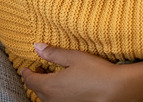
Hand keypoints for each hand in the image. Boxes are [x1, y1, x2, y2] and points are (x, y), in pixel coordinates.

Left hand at [21, 43, 142, 101]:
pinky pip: (57, 101)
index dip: (26, 72)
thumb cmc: (96, 72)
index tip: (26, 67)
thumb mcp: (73, 57)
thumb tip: (37, 47)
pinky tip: (65, 86)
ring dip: (45, 87)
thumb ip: (53, 53)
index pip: (30, 80)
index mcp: (50, 85)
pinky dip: (55, 94)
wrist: (116, 90)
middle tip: (40, 68)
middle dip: (36, 79)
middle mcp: (53, 99)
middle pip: (36, 90)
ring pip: (46, 98)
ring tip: (52, 77)